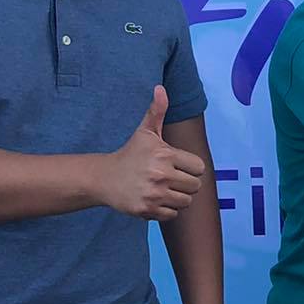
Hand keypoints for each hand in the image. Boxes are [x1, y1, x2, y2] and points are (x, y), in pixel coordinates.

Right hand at [101, 86, 206, 219]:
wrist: (104, 178)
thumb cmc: (130, 154)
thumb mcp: (145, 132)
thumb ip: (157, 111)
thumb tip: (161, 88)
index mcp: (165, 155)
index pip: (199, 168)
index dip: (190, 167)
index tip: (177, 165)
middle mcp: (161, 174)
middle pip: (195, 186)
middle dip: (185, 183)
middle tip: (169, 178)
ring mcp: (154, 194)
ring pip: (186, 202)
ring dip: (177, 197)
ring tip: (163, 189)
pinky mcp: (148, 210)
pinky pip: (173, 214)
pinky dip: (167, 210)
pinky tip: (155, 199)